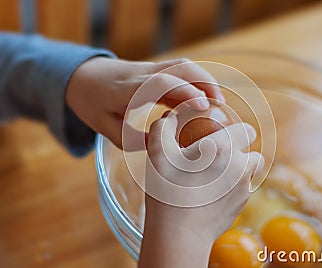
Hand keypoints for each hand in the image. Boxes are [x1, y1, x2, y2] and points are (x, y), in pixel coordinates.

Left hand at [65, 57, 224, 149]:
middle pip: (179, 67)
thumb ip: (132, 139)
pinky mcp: (154, 70)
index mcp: (128, 89)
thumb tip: (161, 145)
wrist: (81, 76)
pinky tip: (203, 98)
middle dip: (204, 82)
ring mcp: (150, 68)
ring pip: (183, 65)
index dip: (184, 91)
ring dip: (204, 79)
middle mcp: (142, 74)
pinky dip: (196, 81)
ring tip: (217, 101)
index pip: (161, 82)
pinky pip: (179, 70)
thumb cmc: (91, 103)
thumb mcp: (105, 127)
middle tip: (219, 104)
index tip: (203, 106)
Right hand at [138, 113, 263, 267]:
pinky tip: (215, 192)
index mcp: (222, 147)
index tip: (224, 136)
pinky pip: (245, 189)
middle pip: (252, 151)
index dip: (237, 131)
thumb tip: (170, 117)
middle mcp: (240, 166)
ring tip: (218, 174)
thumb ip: (163, 127)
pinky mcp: (242, 205)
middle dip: (240, 151)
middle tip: (218, 156)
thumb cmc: (167, 191)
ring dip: (240, 169)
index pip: (247, 130)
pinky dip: (235, 187)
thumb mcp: (157, 153)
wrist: (178, 232)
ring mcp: (244, 188)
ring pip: (251, 171)